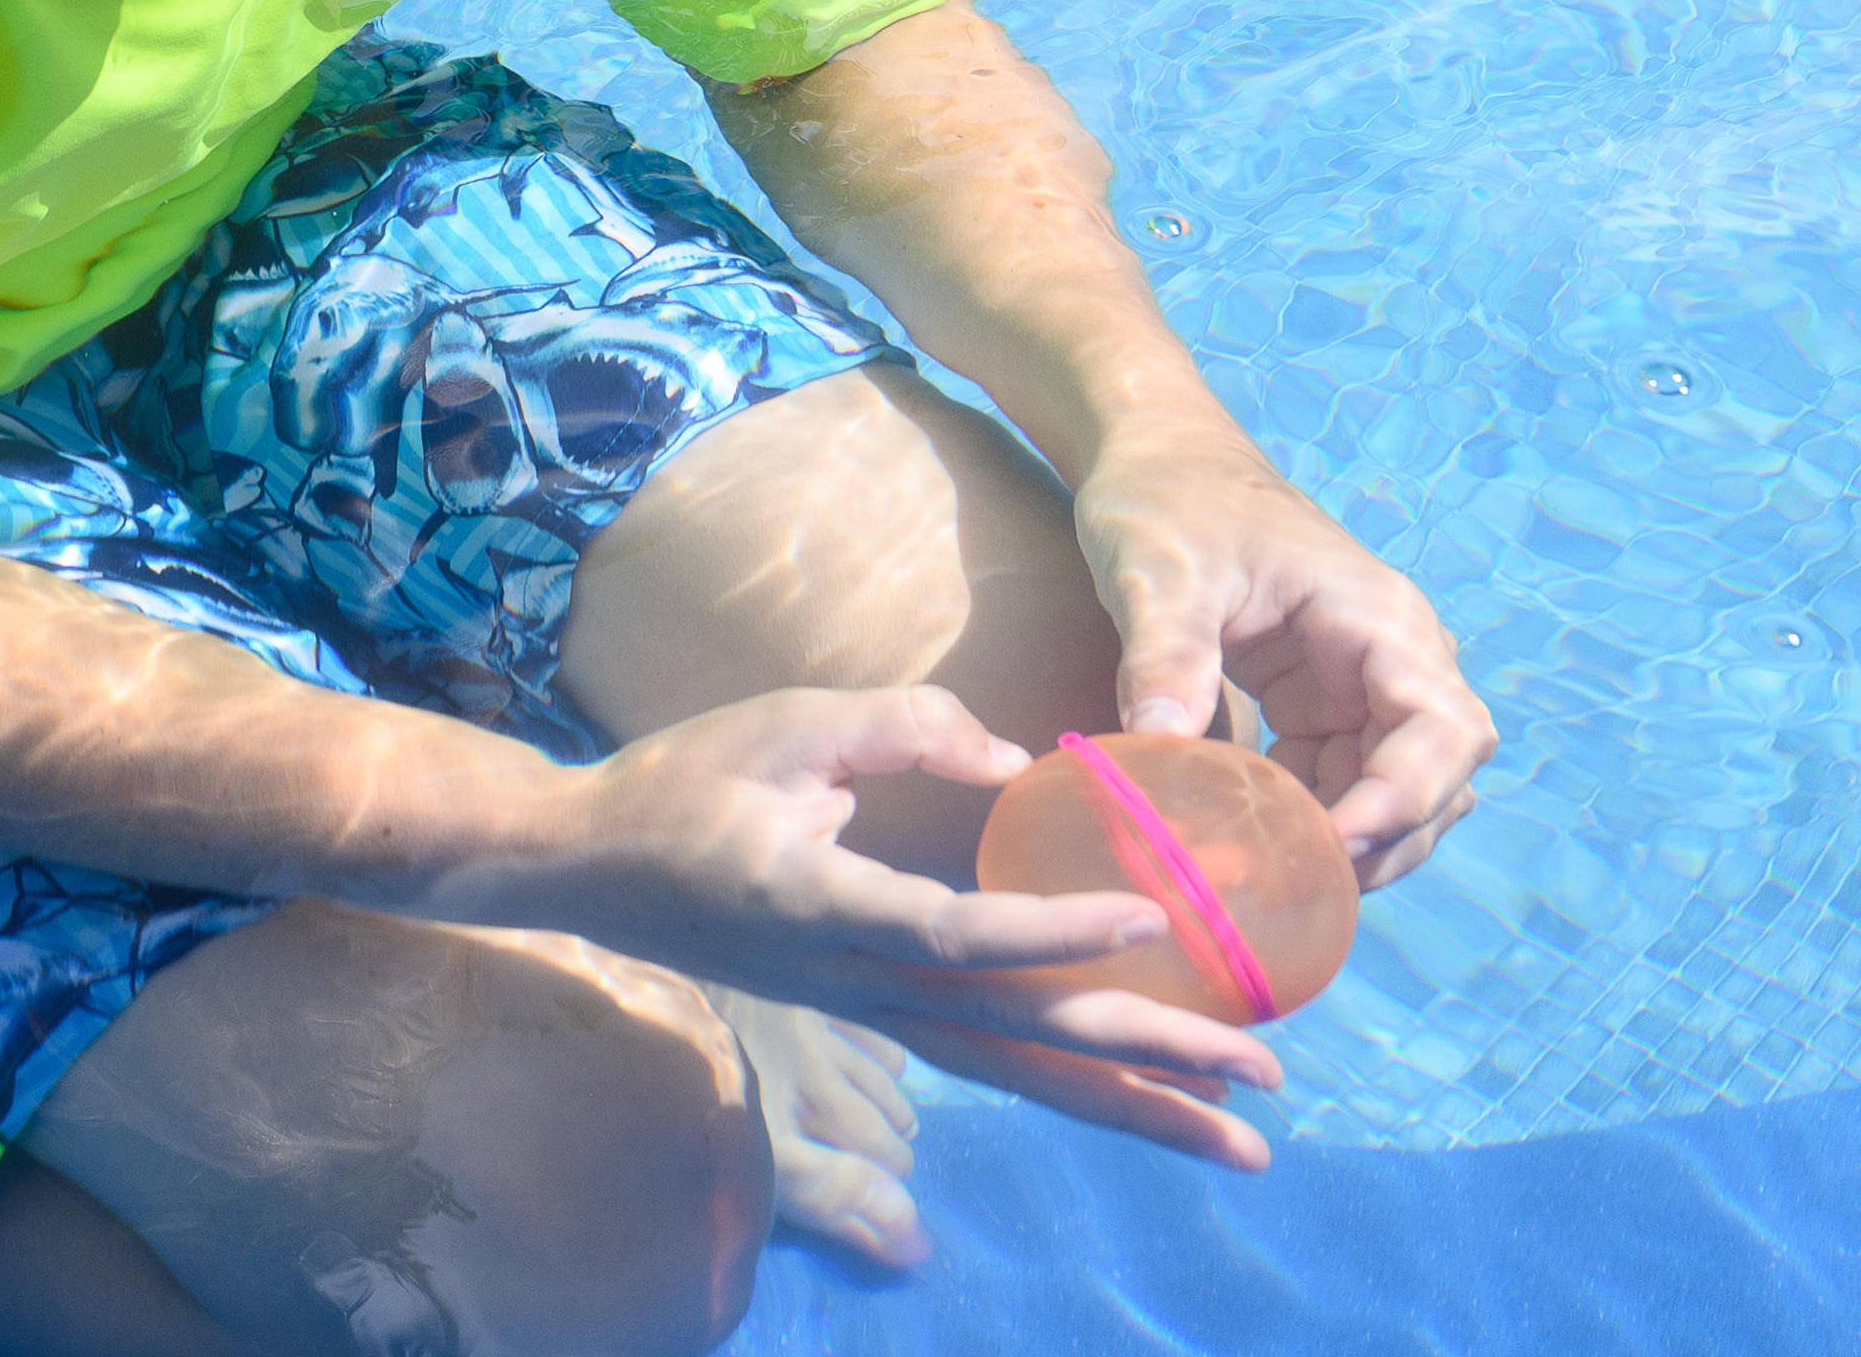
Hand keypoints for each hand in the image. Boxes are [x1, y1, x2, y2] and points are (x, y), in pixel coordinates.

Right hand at [493, 685, 1282, 1165]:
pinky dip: (1076, 1079)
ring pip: (1017, 1072)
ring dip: (1134, 1103)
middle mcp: (856, 984)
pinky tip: (1144, 1091)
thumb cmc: (684, 780)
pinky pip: (990, 1056)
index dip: (1056, 929)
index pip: (956, 935)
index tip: (1154, 913)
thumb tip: (1012, 757)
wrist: (595, 864)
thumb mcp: (781, 721)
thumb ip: (896, 726)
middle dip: (1147, 1059)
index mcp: (823, 906)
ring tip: (1243, 1139)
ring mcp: (868, 1010)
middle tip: (1265, 1079)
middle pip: (1018, 1038)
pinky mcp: (876, 1009)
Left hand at [1074, 412, 1496, 889]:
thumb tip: (1156, 749)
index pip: (1442, 730)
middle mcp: (1390, 656)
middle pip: (1436, 780)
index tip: (1332, 845)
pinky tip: (1250, 844)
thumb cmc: (1166, 496)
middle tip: (1296, 884)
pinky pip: (1341, 784)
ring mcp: (1359, 685)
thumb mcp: (1158, 569)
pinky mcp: (1319, 704)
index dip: (1403, 801)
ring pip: (1396, 793)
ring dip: (1352, 844)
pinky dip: (1311, 824)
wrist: (1153, 455)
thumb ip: (1166, 655)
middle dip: (1383, 841)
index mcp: (1379, 618)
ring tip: (1273, 878)